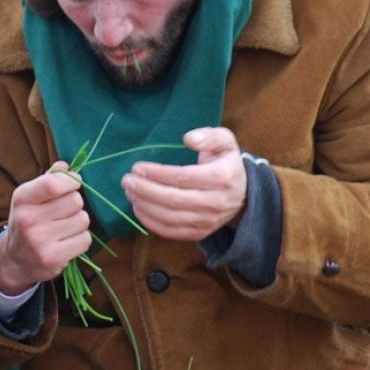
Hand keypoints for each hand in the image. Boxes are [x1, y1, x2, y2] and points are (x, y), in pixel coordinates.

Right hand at [0, 161, 90, 294]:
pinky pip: (85, 239)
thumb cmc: (28, 221)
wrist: (15, 260)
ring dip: (79, 222)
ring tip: (65, 227)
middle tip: (65, 211)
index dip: (71, 180)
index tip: (74, 182)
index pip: (53, 184)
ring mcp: (39, 240)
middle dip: (75, 204)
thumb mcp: (29, 198)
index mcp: (22, 198)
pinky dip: (81, 239)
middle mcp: (28, 219)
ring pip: (83, 220)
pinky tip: (67, 241)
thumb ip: (48, 180)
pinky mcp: (52, 258)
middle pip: (75, 201)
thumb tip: (66, 166)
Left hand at [122, 128, 246, 241]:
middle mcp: (216, 202)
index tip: (137, 167)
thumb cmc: (226, 163)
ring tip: (129, 193)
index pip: (183, 178)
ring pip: (170, 218)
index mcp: (222, 177)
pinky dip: (151, 222)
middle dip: (145, 191)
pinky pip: (171, 232)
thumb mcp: (225, 142)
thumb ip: (209, 136)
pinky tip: (138, 208)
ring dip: (145, 206)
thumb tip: (188, 138)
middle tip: (127, 181)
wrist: (243, 195)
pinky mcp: (200, 233)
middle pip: (174, 200)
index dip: (157, 174)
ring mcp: (208, 221)